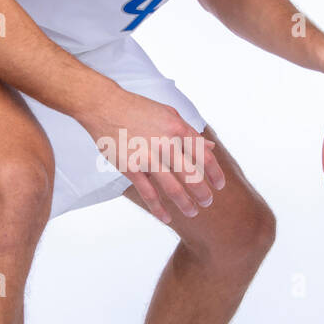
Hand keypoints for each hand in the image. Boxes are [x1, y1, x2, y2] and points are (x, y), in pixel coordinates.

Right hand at [75, 88, 225, 223]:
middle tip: (207, 202)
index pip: (205, 156)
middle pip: (192, 175)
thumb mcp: (169, 114)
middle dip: (203, 193)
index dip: (215, 173)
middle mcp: (165, 143)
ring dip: (185, 204)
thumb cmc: (138, 108)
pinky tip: (166, 218)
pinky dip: (158, 209)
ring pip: (172, 188)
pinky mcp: (130, 167)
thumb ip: (189, 132)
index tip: (219, 185)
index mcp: (178, 128)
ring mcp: (147, 157)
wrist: (104, 105)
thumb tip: (210, 147)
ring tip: (192, 212)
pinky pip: (148, 193)